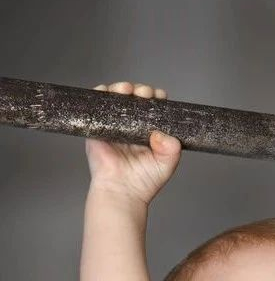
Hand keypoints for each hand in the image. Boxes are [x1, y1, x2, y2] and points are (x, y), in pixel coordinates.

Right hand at [85, 81, 181, 204]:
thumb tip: (161, 133)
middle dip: (141, 90)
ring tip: (126, 90)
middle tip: (144, 93)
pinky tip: (106, 91)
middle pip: (136, 99)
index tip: (159, 96)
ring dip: (121, 88)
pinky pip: (96, 105)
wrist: (122, 192)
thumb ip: (172, 148)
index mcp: (150, 132)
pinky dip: (100, 94)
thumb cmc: (144, 181)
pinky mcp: (98, 127)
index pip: (155, 108)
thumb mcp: (167, 164)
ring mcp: (115, 125)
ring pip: (117, 98)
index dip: (157, 99)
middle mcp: (132, 126)